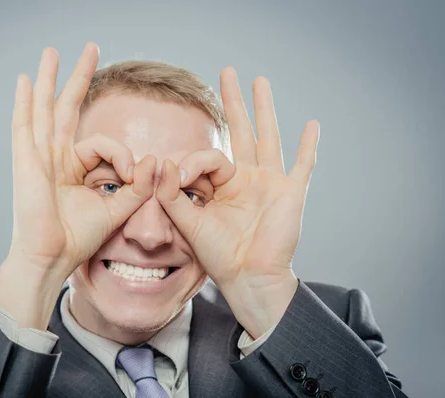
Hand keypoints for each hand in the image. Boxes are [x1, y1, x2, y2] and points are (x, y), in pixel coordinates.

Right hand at [0, 43, 155, 327]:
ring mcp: (37, 157)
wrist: (52, 258)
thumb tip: (154, 160)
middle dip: (80, 78)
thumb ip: (137, 186)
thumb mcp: (116, 208)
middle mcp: (54, 157)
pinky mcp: (26, 162)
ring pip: (44, 108)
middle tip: (92, 49)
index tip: (132, 174)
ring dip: (49, 78)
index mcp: (73, 169)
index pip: (103, 145)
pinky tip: (25, 79)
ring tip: (52, 51)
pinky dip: (24, 101)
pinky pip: (24, 125)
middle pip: (67, 108)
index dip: (122, 154)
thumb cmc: (78, 239)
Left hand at [156, 69, 319, 336]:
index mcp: (222, 185)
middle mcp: (247, 178)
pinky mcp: (290, 193)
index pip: (208, 157)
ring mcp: (270, 183)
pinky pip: (302, 165)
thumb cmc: (219, 256)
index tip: (180, 178)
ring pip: (268, 137)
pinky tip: (312, 124)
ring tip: (259, 81)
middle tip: (227, 72)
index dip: (191, 163)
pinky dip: (309, 147)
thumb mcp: (188, 223)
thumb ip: (171, 195)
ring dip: (264, 109)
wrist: (247, 279)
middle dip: (233, 102)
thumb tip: (160, 163)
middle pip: (240, 131)